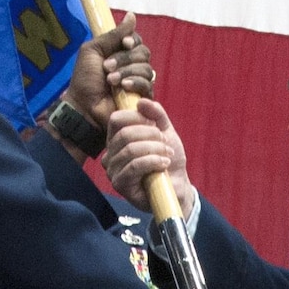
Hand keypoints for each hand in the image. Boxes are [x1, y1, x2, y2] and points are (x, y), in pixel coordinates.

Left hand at [67, 12, 154, 129]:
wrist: (84, 107)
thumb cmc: (85, 81)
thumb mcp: (94, 50)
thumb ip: (113, 35)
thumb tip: (132, 15)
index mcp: (120, 53)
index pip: (137, 41)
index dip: (133, 40)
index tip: (124, 43)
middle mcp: (132, 66)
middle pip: (144, 53)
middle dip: (125, 58)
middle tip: (107, 67)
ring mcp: (138, 83)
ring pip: (147, 69)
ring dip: (127, 72)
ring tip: (110, 80)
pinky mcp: (143, 98)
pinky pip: (148, 84)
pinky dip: (135, 83)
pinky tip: (122, 87)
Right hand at [104, 97, 195, 216]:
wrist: (177, 187)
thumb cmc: (169, 160)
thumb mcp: (165, 132)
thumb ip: (156, 115)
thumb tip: (141, 101)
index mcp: (117, 138)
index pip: (116, 119)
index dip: (137, 117)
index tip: (156, 125)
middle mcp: (110, 153)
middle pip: (125, 134)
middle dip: (150, 135)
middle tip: (165, 142)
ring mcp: (113, 170)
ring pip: (130, 150)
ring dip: (154, 149)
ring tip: (167, 155)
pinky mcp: (120, 184)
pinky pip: (134, 166)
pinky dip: (153, 162)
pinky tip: (164, 164)